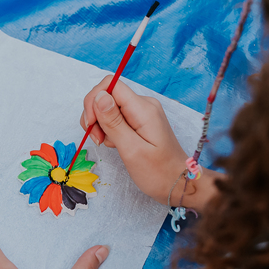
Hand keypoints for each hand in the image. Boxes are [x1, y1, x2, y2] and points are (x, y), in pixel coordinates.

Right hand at [79, 78, 192, 205]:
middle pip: (107, 95)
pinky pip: (117, 117)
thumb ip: (114, 122)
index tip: (90, 125)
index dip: (94, 101)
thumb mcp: (132, 150)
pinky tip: (115, 144)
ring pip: (109, 107)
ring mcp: (142, 112)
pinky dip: (109, 129)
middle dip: (94, 115)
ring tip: (106, 144)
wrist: (178, 183)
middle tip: (98, 139)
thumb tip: (99, 96)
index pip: (110, 85)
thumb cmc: (157, 172)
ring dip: (100, 124)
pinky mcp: (140, 121)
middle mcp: (143, 105)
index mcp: (143, 108)